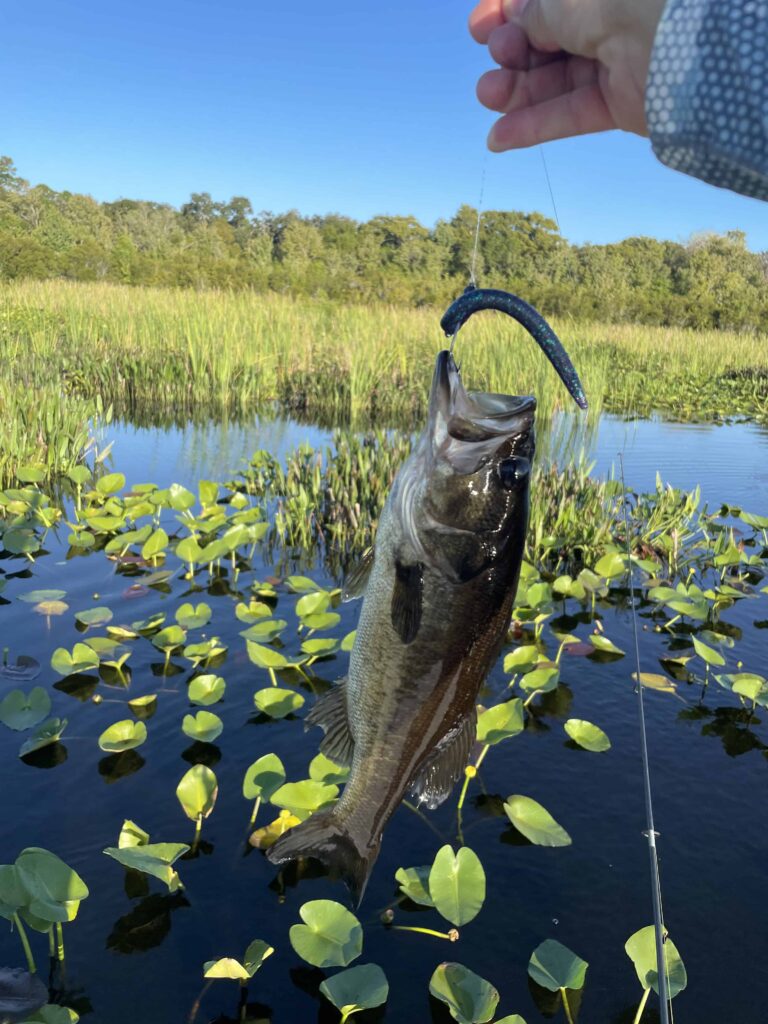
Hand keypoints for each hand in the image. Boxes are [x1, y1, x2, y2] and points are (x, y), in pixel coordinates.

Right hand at [468, 0, 665, 150]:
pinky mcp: (623, 104)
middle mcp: (613, 17)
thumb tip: (517, 22)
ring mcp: (619, 61)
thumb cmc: (631, 2)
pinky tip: (498, 138)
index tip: (480, 25)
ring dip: (517, 91)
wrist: (691, 45)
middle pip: (548, 38)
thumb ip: (538, 13)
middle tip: (496, 56)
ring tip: (488, 94)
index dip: (508, 11)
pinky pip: (572, 114)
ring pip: (556, 79)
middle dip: (512, 50)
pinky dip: (534, 127)